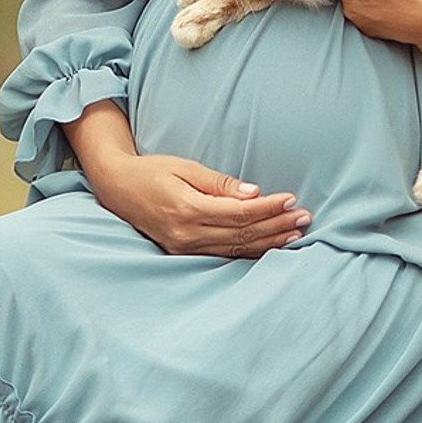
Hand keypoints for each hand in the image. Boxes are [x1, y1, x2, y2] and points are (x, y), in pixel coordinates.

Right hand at [84, 147, 310, 256]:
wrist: (116, 187)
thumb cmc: (151, 171)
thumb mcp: (184, 167)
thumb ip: (219, 183)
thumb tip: (253, 192)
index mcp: (187, 209)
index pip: (239, 213)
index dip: (268, 208)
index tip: (291, 199)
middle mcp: (187, 234)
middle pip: (242, 233)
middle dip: (276, 225)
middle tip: (305, 217)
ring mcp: (184, 248)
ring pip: (236, 249)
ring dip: (269, 241)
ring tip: (296, 233)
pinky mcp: (183, 253)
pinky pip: (224, 254)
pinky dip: (249, 251)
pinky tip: (269, 246)